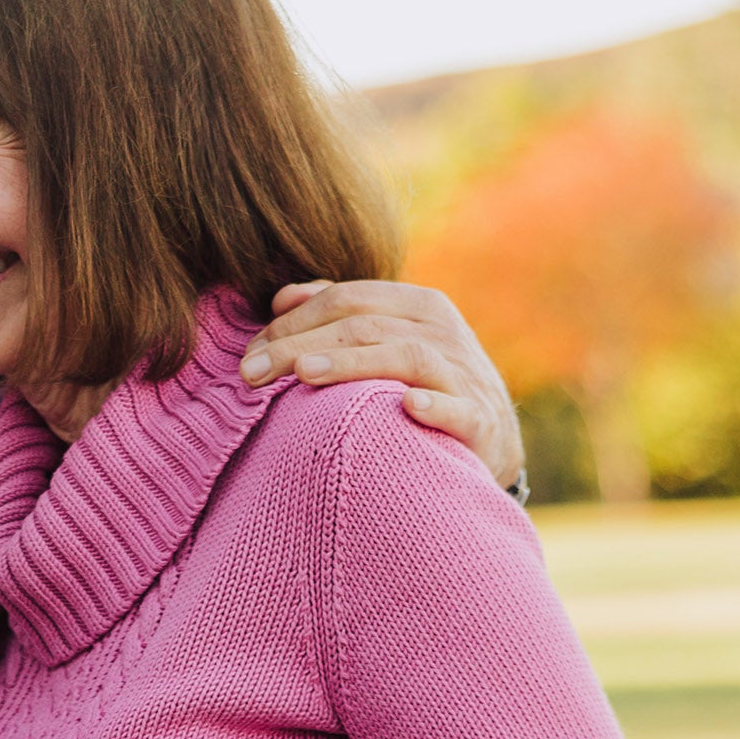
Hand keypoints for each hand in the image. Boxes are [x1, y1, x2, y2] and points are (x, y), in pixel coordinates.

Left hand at [240, 281, 525, 492]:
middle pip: (365, 325)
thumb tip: (281, 299)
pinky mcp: (480, 419)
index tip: (248, 353)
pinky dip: (433, 406)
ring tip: (305, 374)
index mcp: (417, 306)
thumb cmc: (423, 387)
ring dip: (353, 363)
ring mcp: (463, 374)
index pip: (346, 300)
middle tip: (251, 372)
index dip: (293, 321)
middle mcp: (443, 332)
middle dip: (302, 344)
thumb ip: (340, 316)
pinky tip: (405, 406)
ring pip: (405, 357)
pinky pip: (457, 409)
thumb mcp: (387, 342)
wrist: (491, 439)